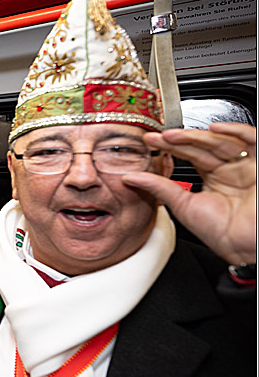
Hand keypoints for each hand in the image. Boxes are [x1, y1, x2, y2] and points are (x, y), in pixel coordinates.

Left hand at [123, 122, 255, 264]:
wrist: (244, 248)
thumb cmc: (222, 234)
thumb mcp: (182, 206)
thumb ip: (158, 188)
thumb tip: (130, 178)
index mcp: (213, 178)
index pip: (190, 154)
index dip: (170, 146)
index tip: (149, 141)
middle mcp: (229, 169)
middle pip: (203, 146)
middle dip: (178, 140)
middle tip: (156, 137)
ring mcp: (246, 166)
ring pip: (221, 141)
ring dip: (197, 136)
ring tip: (172, 135)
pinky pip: (252, 140)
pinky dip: (236, 131)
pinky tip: (215, 129)